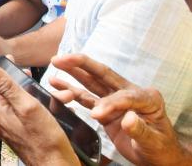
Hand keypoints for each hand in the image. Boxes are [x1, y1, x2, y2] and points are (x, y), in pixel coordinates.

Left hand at [0, 62, 80, 165]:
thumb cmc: (44, 137)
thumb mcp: (27, 105)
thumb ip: (6, 85)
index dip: (6, 70)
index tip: (16, 61)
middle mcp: (0, 120)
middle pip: (10, 93)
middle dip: (27, 84)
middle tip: (39, 79)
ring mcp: (10, 129)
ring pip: (21, 104)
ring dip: (38, 97)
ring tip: (58, 97)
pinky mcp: (22, 136)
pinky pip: (27, 116)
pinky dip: (40, 110)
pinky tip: (54, 109)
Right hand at [50, 54, 190, 164]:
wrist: (157, 156)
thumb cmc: (160, 148)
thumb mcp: (154, 141)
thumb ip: (140, 130)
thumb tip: (128, 119)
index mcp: (146, 97)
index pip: (124, 95)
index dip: (109, 103)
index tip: (97, 115)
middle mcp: (129, 92)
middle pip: (103, 75)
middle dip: (82, 65)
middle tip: (63, 58)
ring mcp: (115, 99)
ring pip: (91, 83)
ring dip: (73, 73)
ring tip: (55, 63)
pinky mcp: (105, 109)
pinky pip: (86, 98)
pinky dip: (71, 91)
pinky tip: (57, 85)